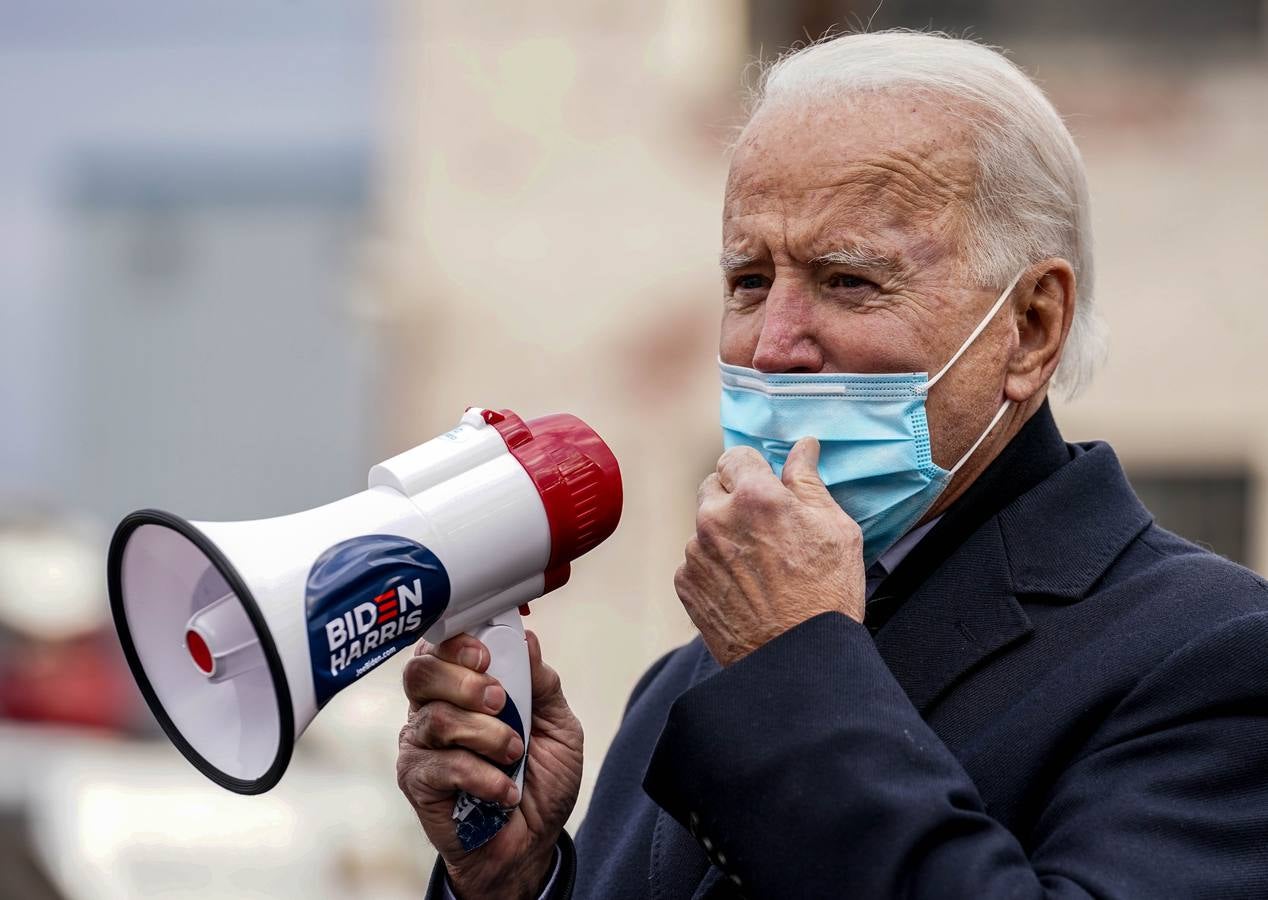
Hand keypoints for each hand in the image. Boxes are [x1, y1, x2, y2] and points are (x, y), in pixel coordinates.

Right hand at [396, 630, 582, 899]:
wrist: (531, 843)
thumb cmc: (540, 780)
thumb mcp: (559, 726)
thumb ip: (542, 683)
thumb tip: (527, 638)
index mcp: (462, 685)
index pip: (441, 645)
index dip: (458, 642)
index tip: (487, 654)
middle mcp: (432, 708)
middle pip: (422, 672)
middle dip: (465, 681)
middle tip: (501, 701)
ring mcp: (420, 744)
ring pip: (437, 718)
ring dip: (486, 734)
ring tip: (516, 753)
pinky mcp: (416, 781)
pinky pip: (443, 765)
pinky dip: (483, 776)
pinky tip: (506, 789)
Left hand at [675, 437, 865, 666]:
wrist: (798, 661)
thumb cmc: (826, 595)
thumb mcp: (836, 529)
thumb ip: (809, 482)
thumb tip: (802, 448)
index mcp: (754, 496)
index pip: (737, 456)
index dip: (754, 470)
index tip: (767, 486)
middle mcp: (716, 518)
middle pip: (714, 486)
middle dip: (735, 497)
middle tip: (765, 526)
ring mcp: (696, 553)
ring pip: (704, 526)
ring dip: (724, 534)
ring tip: (758, 566)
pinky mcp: (685, 584)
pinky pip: (696, 562)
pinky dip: (714, 567)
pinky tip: (743, 588)